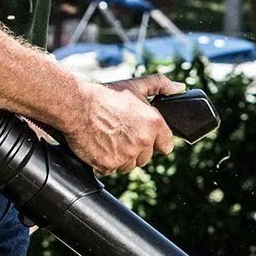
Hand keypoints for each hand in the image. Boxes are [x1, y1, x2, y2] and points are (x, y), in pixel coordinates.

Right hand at [59, 74, 179, 173]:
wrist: (76, 105)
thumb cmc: (105, 96)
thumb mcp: (135, 86)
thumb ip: (160, 85)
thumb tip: (179, 88)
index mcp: (154, 124)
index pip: (167, 146)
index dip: (156, 142)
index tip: (145, 137)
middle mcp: (143, 141)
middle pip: (146, 157)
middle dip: (136, 149)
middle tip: (121, 134)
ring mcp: (126, 155)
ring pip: (130, 165)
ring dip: (122, 157)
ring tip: (110, 139)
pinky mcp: (109, 164)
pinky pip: (112, 170)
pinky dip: (106, 161)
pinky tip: (101, 145)